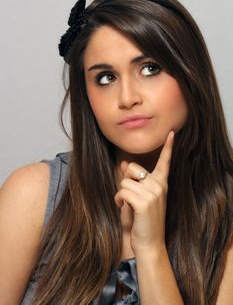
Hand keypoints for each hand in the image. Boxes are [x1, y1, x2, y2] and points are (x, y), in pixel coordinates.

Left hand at [114, 131, 174, 253]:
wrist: (149, 242)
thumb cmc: (143, 219)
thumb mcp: (139, 196)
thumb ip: (133, 179)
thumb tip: (124, 163)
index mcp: (161, 183)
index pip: (165, 162)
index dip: (168, 147)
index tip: (171, 133)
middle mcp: (159, 186)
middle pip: (133, 168)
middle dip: (126, 181)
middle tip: (130, 196)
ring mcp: (153, 194)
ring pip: (125, 181)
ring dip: (121, 193)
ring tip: (128, 205)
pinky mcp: (144, 202)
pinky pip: (122, 191)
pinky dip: (119, 200)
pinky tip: (124, 208)